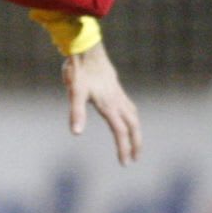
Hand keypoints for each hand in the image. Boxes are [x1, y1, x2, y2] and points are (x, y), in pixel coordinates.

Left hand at [62, 42, 142, 164]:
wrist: (87, 49)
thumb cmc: (79, 71)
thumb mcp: (74, 93)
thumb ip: (76, 113)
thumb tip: (76, 133)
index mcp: (109, 106)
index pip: (120, 132)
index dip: (123, 148)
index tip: (125, 163)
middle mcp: (117, 101)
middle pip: (133, 126)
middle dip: (136, 143)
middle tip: (135, 158)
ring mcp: (118, 94)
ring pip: (133, 116)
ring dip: (136, 131)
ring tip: (135, 142)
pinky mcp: (116, 88)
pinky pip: (130, 107)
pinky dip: (133, 118)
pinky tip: (127, 119)